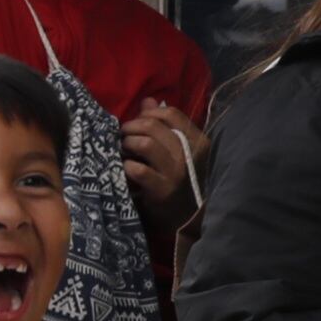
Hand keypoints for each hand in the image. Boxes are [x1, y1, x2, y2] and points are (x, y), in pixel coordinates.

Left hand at [120, 101, 209, 230]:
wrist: (190, 220)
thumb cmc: (183, 182)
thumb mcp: (180, 152)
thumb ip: (166, 126)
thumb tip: (148, 100)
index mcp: (198, 142)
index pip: (171, 114)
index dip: (148, 113)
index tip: (137, 122)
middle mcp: (190, 155)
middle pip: (153, 125)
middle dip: (131, 127)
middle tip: (123, 136)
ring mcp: (177, 173)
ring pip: (145, 143)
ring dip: (127, 143)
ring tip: (123, 150)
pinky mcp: (162, 191)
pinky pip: (138, 170)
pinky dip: (126, 166)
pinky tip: (126, 169)